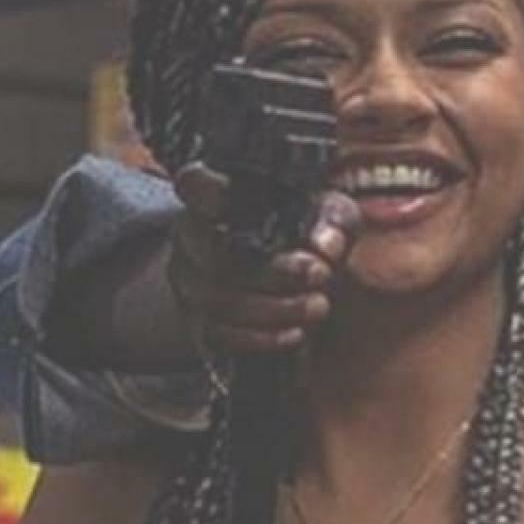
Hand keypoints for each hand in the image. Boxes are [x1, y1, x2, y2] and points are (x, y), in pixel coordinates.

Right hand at [170, 162, 357, 362]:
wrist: (298, 278)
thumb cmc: (307, 231)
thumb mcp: (330, 216)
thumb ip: (334, 223)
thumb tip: (327, 247)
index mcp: (215, 197)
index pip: (194, 185)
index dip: (209, 194)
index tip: (248, 212)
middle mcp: (192, 237)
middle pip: (215, 256)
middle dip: (273, 271)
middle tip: (320, 274)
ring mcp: (189, 282)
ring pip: (218, 300)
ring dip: (275, 308)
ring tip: (319, 306)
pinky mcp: (198, 323)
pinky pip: (219, 336)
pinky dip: (261, 339)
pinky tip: (296, 333)